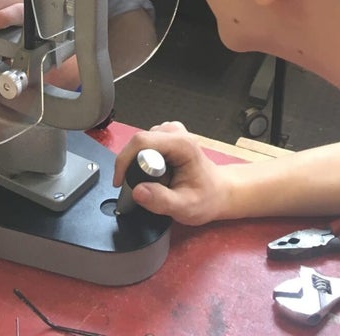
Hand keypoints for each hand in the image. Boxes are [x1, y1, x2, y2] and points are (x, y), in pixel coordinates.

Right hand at [113, 121, 233, 224]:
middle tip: (141, 187)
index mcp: (181, 144)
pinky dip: (143, 160)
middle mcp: (175, 132)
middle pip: (139, 142)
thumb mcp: (185, 207)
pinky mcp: (167, 135)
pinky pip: (145, 145)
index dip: (125, 161)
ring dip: (137, 163)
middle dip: (131, 165)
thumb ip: (161, 201)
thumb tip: (137, 191)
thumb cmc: (206, 198)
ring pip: (140, 143)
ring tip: (152, 182)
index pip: (141, 142)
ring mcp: (171, 131)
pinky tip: (155, 173)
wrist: (219, 192)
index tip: (121, 183)